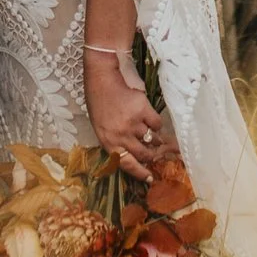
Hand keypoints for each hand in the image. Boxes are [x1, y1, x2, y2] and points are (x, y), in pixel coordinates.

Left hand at [84, 45, 166, 182]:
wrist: (102, 78)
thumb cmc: (99, 102)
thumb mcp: (101, 127)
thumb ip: (115, 141)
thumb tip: (135, 154)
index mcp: (107, 141)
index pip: (126, 164)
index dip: (140, 173)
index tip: (150, 178)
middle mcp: (120, 135)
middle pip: (143, 153)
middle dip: (151, 155)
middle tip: (156, 153)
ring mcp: (132, 122)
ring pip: (152, 138)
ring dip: (155, 138)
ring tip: (151, 131)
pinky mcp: (143, 109)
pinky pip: (157, 123)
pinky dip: (156, 122)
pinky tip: (149, 116)